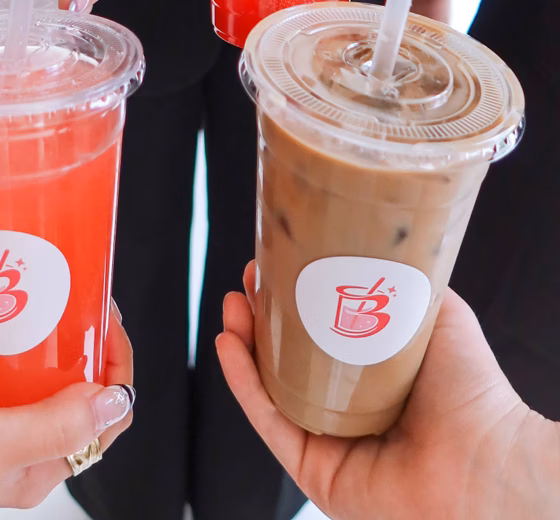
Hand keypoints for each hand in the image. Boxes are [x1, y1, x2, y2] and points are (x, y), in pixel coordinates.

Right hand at [0, 303, 132, 519]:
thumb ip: (55, 424)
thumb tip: (115, 402)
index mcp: (34, 466)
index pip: (104, 414)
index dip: (114, 363)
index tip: (102, 319)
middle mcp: (14, 445)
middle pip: (67, 379)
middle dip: (62, 336)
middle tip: (53, 295)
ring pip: (19, 359)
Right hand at [217, 263, 553, 519]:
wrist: (484, 462)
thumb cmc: (474, 393)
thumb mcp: (438, 316)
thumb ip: (406, 284)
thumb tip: (382, 242)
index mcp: (375, 376)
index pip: (319, 333)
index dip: (293, 298)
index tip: (277, 261)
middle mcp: (349, 409)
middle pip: (286, 359)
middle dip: (261, 316)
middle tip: (249, 279)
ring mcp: (329, 441)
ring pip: (270, 387)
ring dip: (243, 344)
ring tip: (233, 304)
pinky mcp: (314, 471)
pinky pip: (269, 423)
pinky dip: (243, 385)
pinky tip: (229, 346)